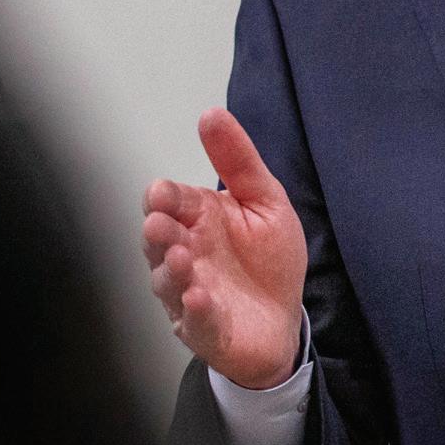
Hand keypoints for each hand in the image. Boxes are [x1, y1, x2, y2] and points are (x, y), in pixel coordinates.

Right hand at [143, 107, 306, 388]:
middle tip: (160, 223)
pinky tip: (199, 297)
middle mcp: (186, 256)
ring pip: (169, 283)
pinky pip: (195, 322)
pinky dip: (195, 311)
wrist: (285, 316)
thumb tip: (211, 114)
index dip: (165, 199)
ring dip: (173, 271)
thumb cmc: (267, 258)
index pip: (171, 204)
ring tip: (182, 256)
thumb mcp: (264, 200)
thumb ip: (238, 160)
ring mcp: (190, 295)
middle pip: (160, 243)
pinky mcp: (206, 330)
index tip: (162, 192)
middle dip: (158, 232)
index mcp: (198, 221)